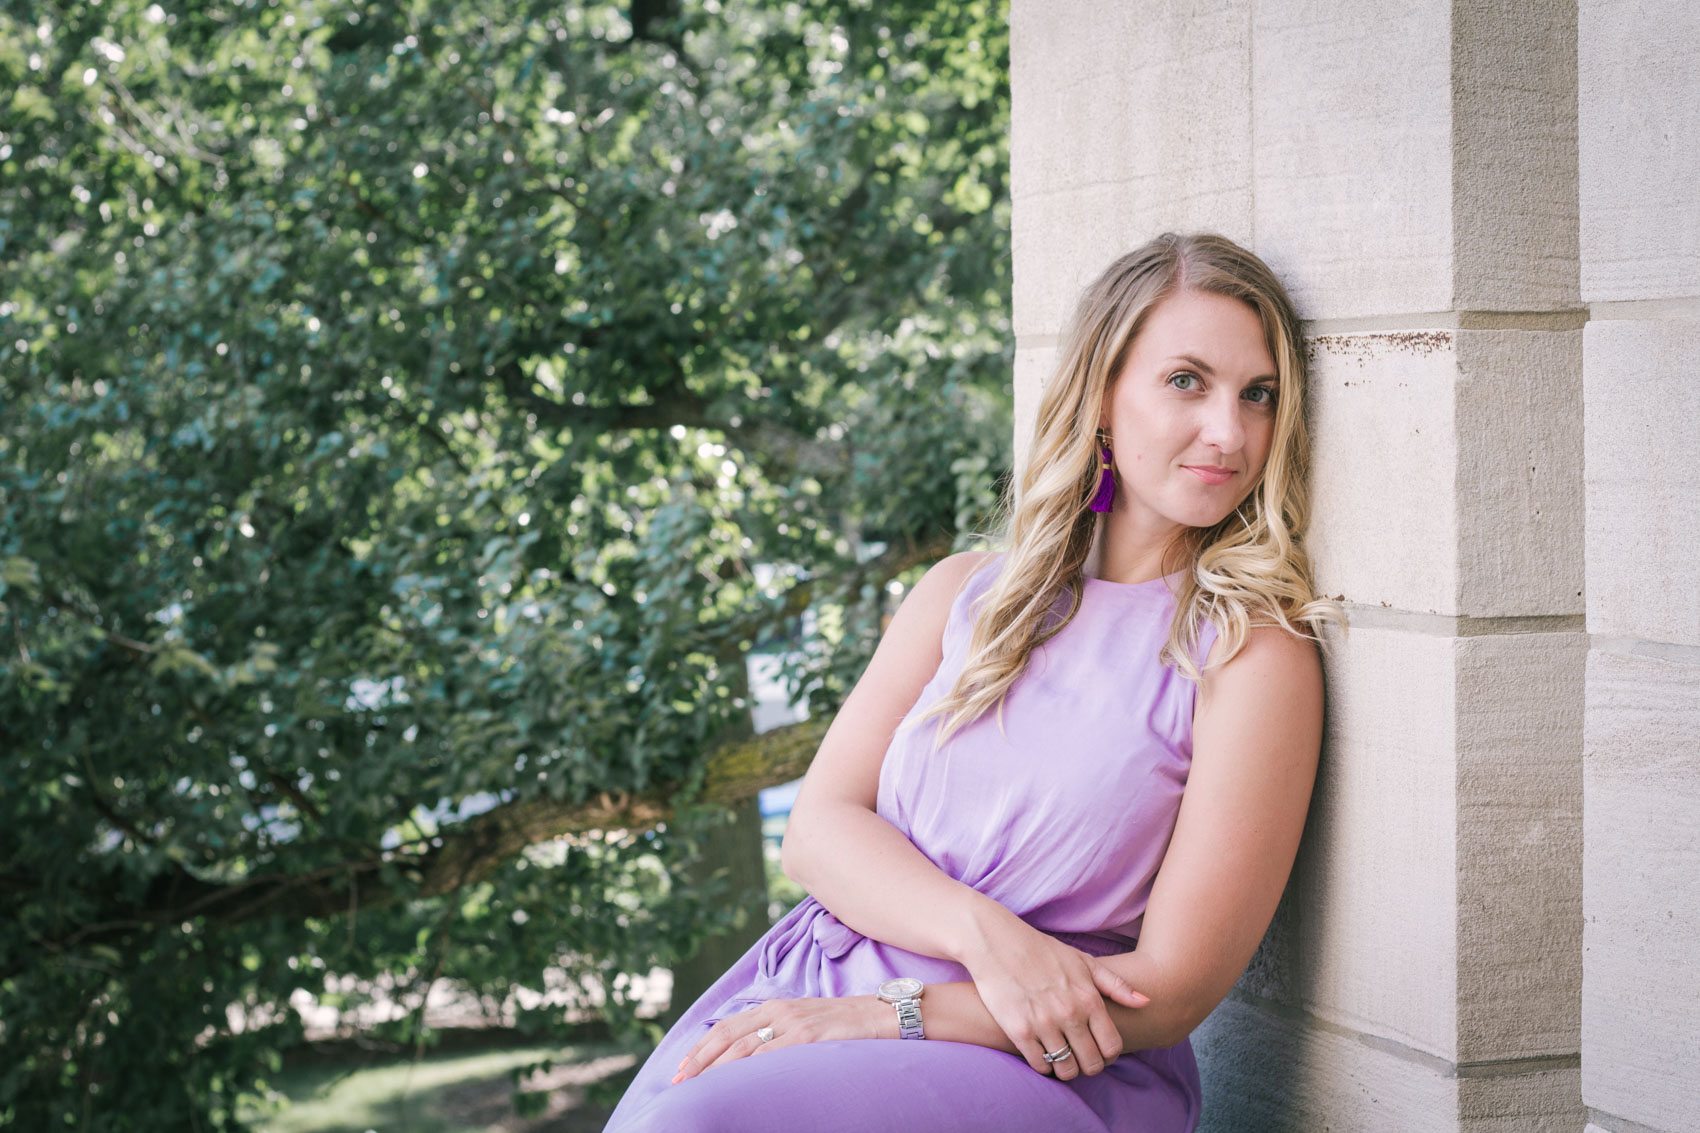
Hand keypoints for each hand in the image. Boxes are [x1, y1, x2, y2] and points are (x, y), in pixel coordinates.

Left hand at [671, 996, 891, 1084]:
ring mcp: (794, 1023)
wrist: (884, 1014)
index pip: (728, 1026)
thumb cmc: (847, 1024)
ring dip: (716, 1068)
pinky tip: (735, 1083)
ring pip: (744, 1047)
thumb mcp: (807, 1022)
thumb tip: (754, 1057)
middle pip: (728, 1036)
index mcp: (776, 1006)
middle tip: (678, 1081)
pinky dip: (750, 1069)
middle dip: (699, 1059)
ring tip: (697, 1086)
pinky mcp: (810, 1037)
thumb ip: (781, 1032)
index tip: (683, 1067)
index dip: (702, 1047)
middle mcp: (780, 1011)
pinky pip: (772, 1055)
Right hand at [959, 917, 1149, 1080]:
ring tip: (1061, 1059)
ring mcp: (1043, 1023)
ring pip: (1066, 1069)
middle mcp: (1069, 1013)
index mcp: (1088, 998)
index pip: (1112, 1046)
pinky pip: (1039, 1065)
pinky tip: (1041, 1053)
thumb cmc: (1043, 951)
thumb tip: (1145, 1002)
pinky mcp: (1018, 1030)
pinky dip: (1043, 1065)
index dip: (1109, 1055)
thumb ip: (1116, 985)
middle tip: (1081, 1059)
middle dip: (1089, 1066)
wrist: (997, 943)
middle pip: (1091, 1063)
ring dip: (1066, 1069)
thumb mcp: (1083, 962)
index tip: (1099, 1051)